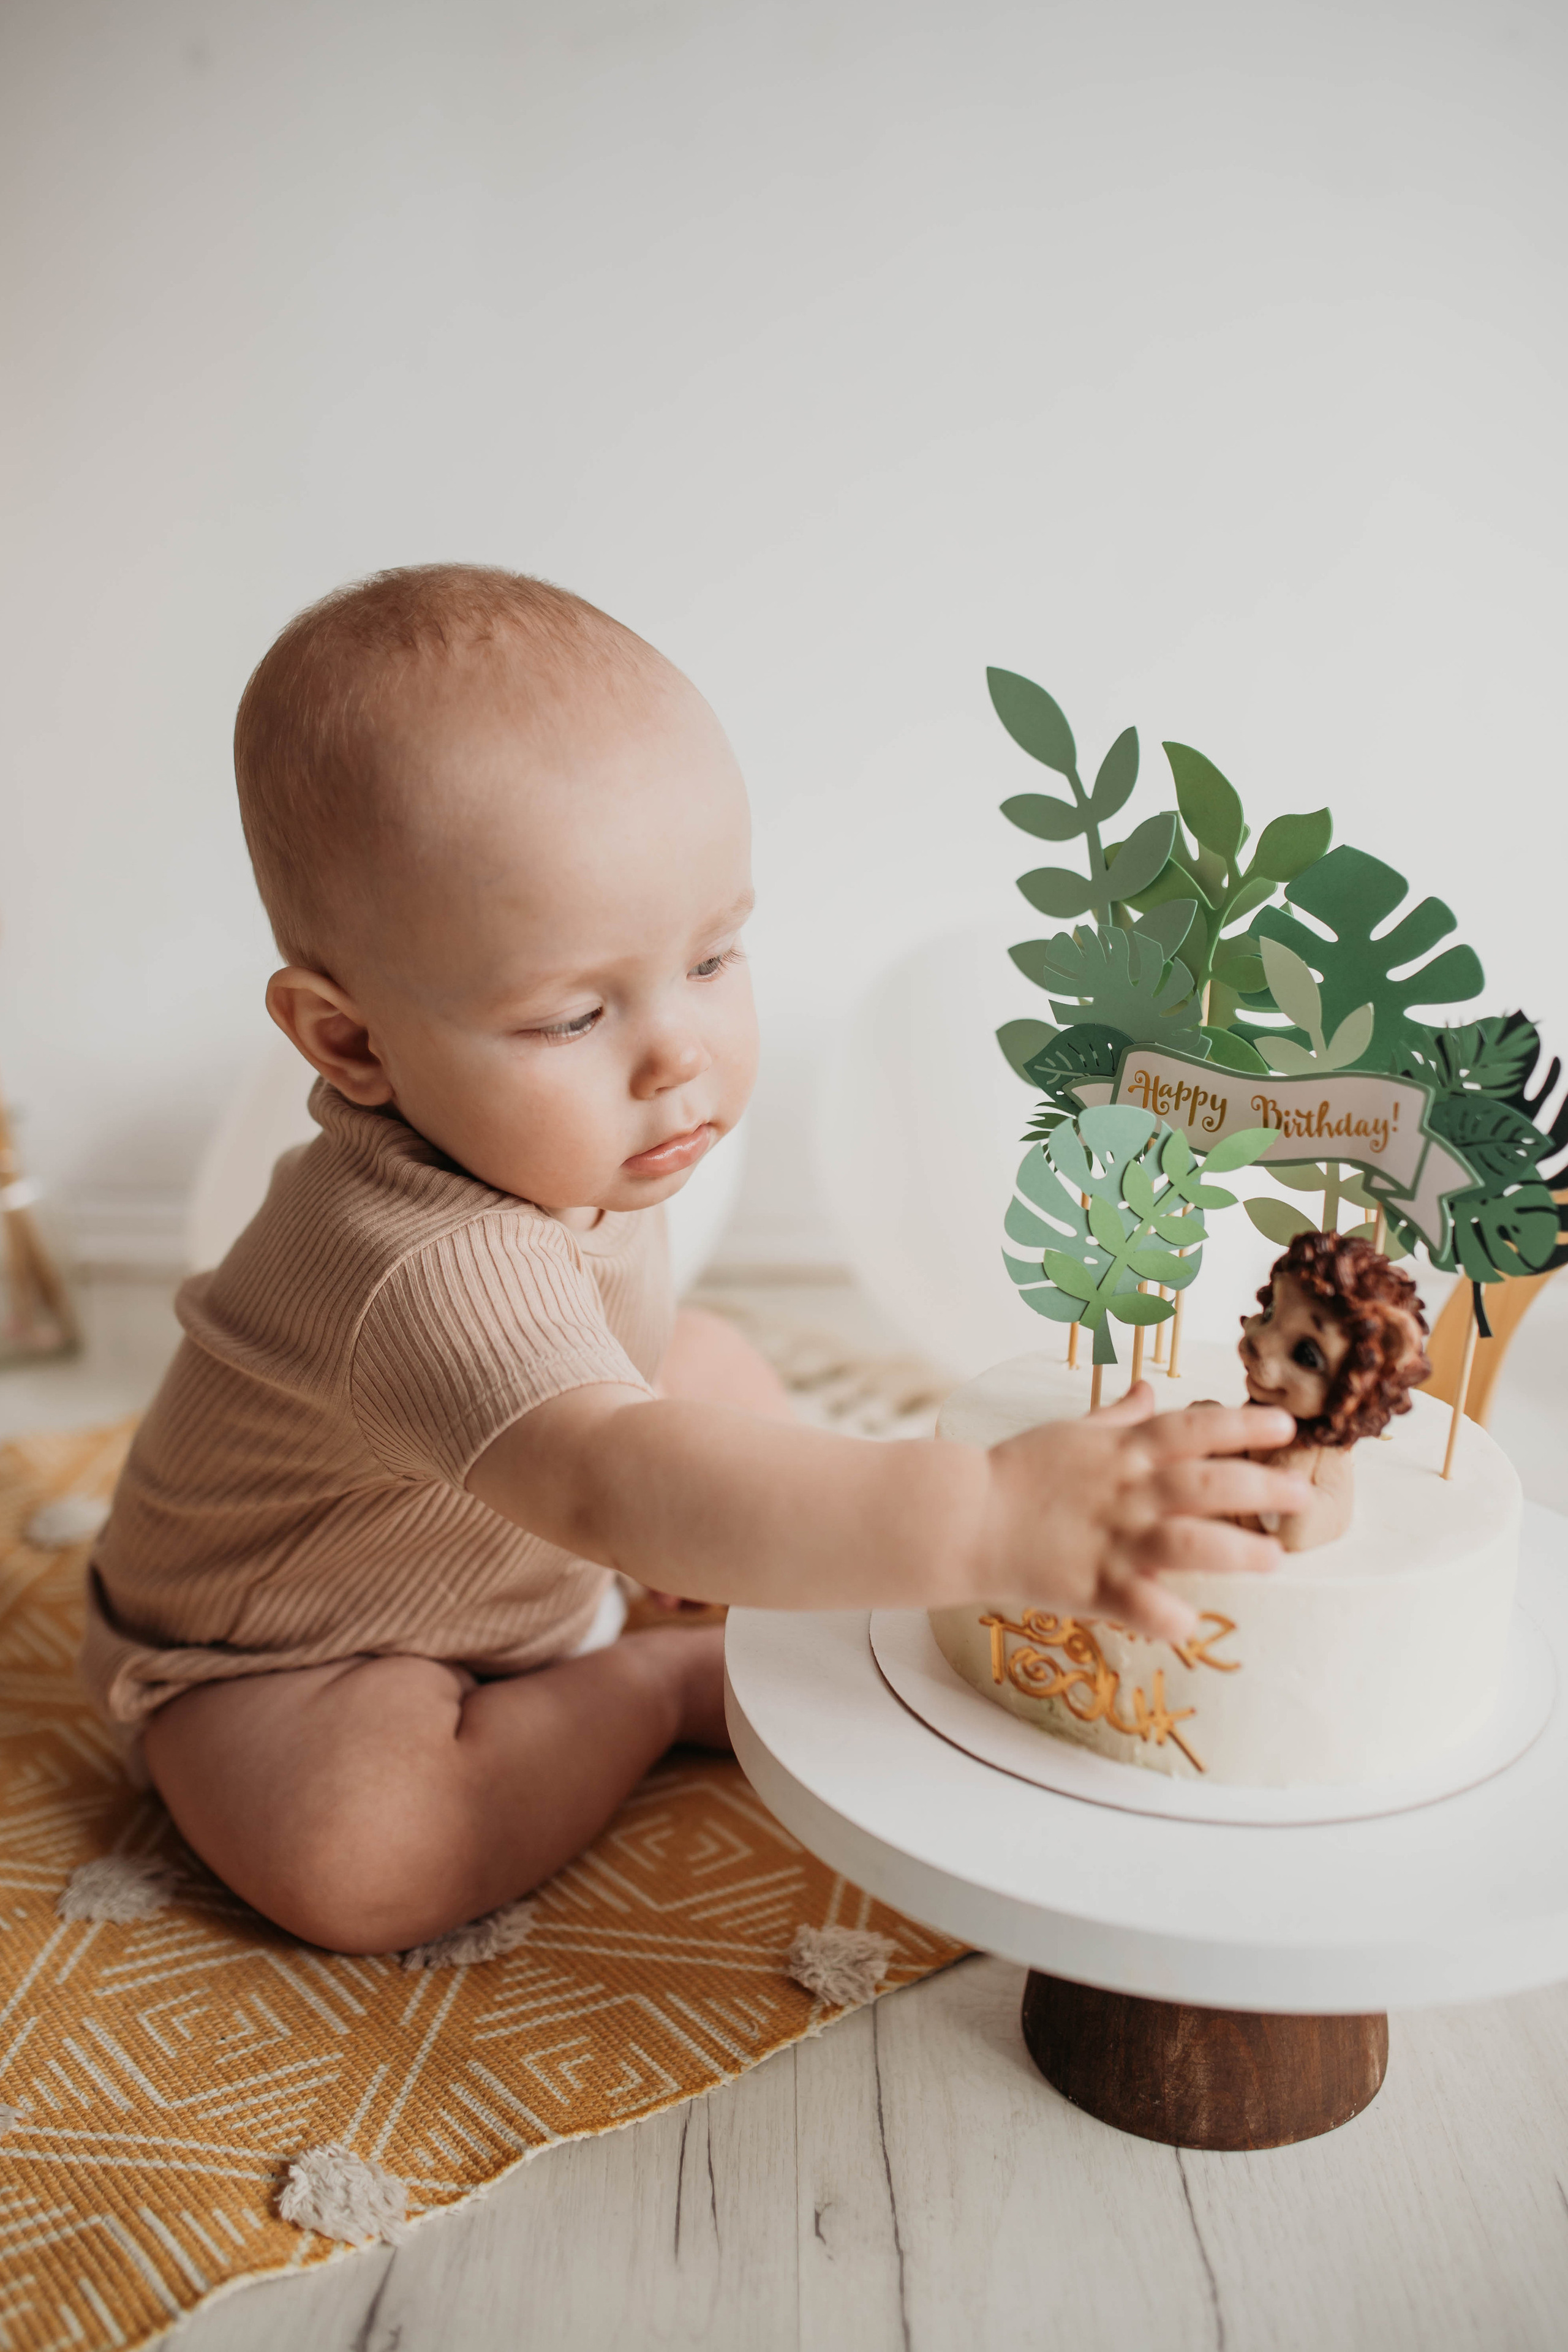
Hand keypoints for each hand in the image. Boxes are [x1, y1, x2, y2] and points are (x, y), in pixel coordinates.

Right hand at [980, 1382, 1311, 1644]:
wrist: (964, 1517)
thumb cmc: (1018, 1472)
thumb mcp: (1071, 1431)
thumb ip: (1118, 1417)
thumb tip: (1150, 1391)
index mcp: (1124, 1451)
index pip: (1196, 1429)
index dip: (1245, 1426)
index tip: (1286, 1427)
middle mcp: (1128, 1491)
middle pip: (1208, 1485)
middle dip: (1263, 1489)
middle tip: (1302, 1498)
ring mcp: (1113, 1539)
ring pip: (1189, 1543)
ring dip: (1237, 1553)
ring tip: (1273, 1561)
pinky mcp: (1093, 1585)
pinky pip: (1143, 1606)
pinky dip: (1170, 1618)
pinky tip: (1193, 1627)